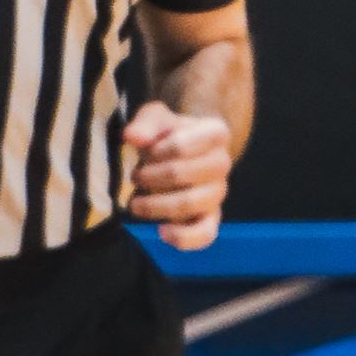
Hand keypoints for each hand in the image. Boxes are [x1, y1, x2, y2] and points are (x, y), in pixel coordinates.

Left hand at [124, 103, 234, 251]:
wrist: (176, 155)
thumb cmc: (165, 135)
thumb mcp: (154, 118)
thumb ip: (145, 124)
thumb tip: (133, 137)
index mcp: (216, 133)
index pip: (183, 144)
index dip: (157, 151)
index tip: (147, 151)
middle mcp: (223, 163)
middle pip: (184, 174)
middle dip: (151, 177)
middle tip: (135, 175)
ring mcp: (218, 193)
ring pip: (190, 204)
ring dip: (155, 205)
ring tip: (136, 202)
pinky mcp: (211, 219)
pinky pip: (205, 235)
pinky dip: (183, 237)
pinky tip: (161, 230)